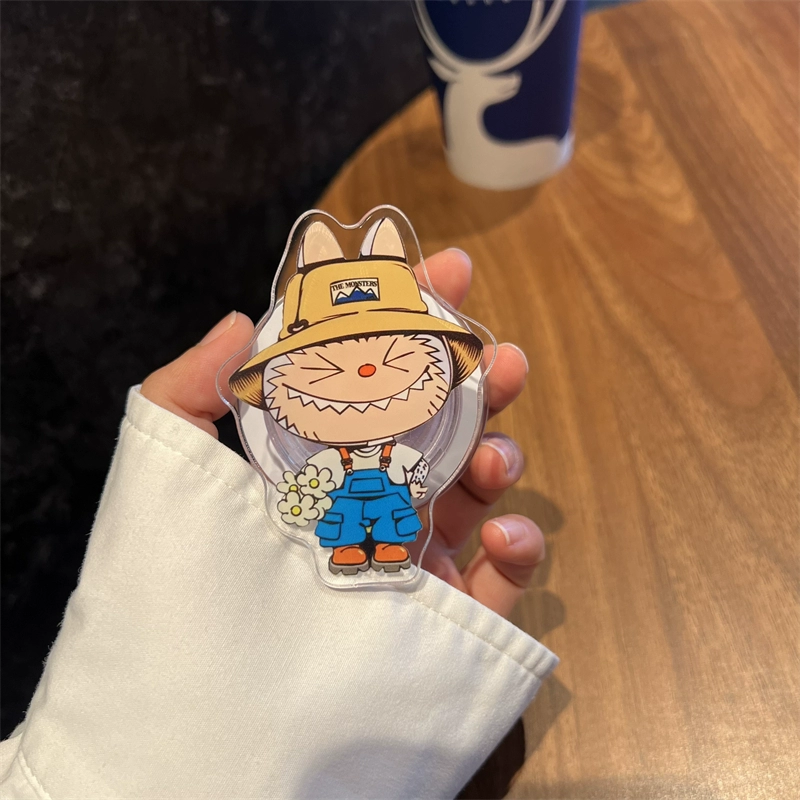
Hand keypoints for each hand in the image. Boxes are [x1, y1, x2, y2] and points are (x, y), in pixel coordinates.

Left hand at [141, 249, 543, 617]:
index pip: (378, 377)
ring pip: (476, 491)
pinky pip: (500, 580)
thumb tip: (242, 319)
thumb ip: (187, 391)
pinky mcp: (442, 614)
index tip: (448, 273)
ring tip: (495, 452)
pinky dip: (520, 550)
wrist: (206, 714)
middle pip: (442, 426)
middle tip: (499, 353)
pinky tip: (505, 533)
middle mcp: (371, 495)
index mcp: (323, 456)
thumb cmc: (184, 582)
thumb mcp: (169, 470)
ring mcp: (412, 553)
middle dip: (479, 381)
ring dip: (501, 456)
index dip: (416, 321)